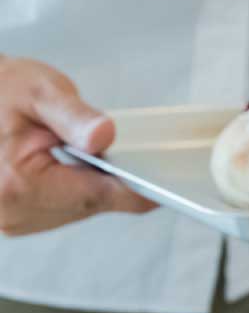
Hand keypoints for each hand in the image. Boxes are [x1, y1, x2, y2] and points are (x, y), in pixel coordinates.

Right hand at [0, 57, 153, 236]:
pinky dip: (74, 187)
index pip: (97, 196)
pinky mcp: (17, 219)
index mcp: (17, 184)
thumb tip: (104, 135)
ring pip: (81, 209)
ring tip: (77, 151)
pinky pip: (64, 208)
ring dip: (90, 183)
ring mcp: (13, 220)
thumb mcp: (38, 91)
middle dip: (109, 177)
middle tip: (108, 147)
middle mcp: (13, 212)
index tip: (169, 187)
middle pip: (92, 205)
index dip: (138, 190)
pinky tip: (67, 164)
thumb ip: (74, 116)